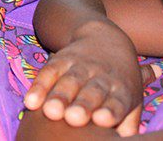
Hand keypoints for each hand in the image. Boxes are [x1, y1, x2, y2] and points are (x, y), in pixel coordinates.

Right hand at [23, 27, 145, 135]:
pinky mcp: (60, 60)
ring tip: (51, 112)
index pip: (117, 102)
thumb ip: (128, 123)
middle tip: (74, 118)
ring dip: (59, 97)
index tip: (102, 120)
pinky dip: (38, 88)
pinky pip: (48, 73)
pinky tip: (31, 102)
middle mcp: (102, 77)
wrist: (106, 39)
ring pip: (69, 82)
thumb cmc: (120, 84)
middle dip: (82, 105)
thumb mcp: (132, 101)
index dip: (111, 111)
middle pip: (92, 93)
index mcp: (122, 90)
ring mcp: (80, 67)